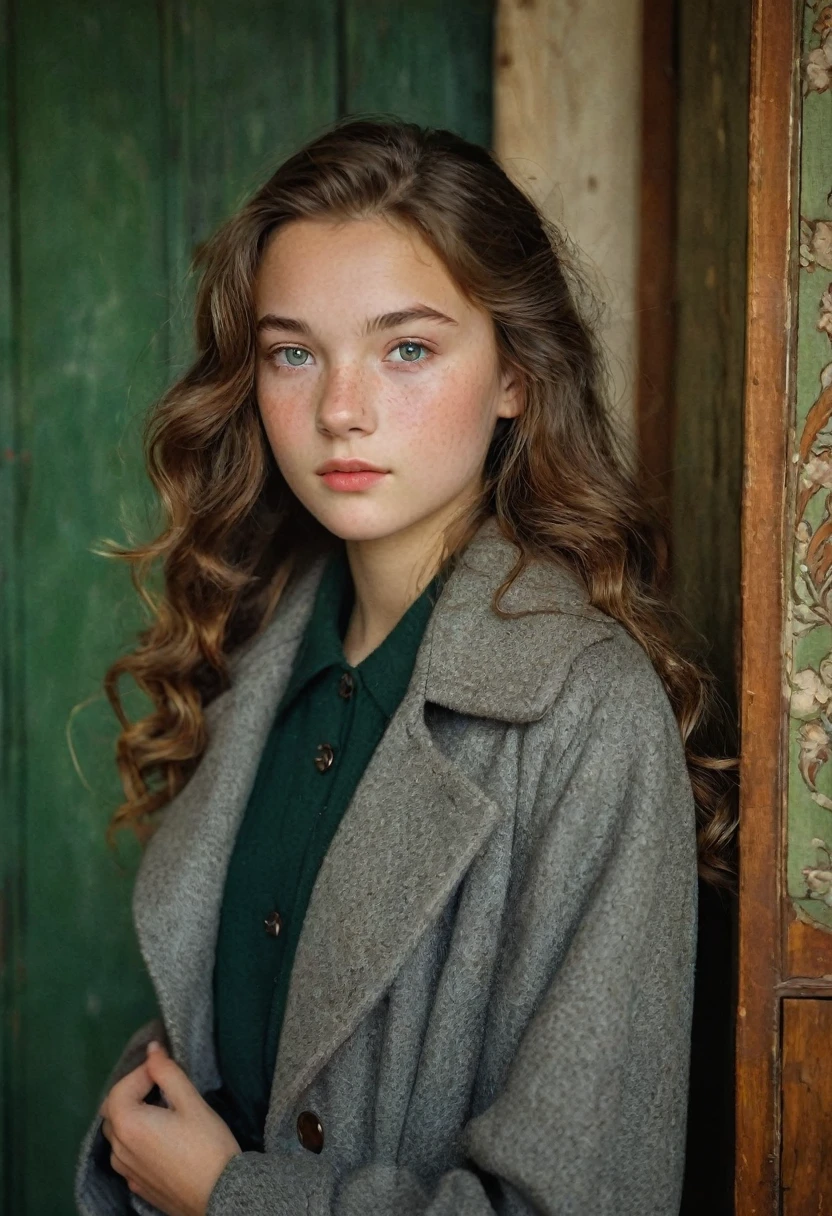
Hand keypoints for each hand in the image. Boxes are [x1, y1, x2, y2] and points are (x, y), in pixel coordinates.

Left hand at [99, 1040, 241, 1215]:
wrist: (220, 1196)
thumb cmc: (207, 1145)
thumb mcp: (191, 1102)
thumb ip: (167, 1072)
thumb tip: (152, 1050)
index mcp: (128, 1124)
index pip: (121, 1087)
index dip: (143, 1072)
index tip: (166, 1068)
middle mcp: (119, 1149)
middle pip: (114, 1110)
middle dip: (134, 1092)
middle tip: (162, 1086)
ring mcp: (125, 1171)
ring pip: (118, 1134)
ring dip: (133, 1116)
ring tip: (162, 1110)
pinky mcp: (136, 1185)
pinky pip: (126, 1154)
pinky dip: (136, 1139)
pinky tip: (160, 1138)